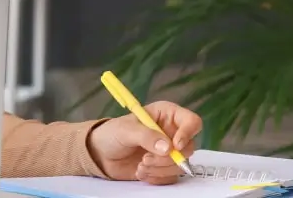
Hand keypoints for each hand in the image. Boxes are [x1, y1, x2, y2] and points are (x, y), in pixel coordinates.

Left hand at [85, 100, 202, 184]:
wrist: (100, 154)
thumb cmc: (112, 134)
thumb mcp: (125, 130)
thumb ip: (146, 136)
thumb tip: (167, 148)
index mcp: (166, 115)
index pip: (192, 122)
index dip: (187, 134)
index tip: (174, 146)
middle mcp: (172, 133)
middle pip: (188, 148)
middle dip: (167, 158)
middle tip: (146, 159)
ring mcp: (169, 151)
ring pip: (180, 165)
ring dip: (160, 169)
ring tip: (140, 166)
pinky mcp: (164, 167)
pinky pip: (171, 177)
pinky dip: (156, 177)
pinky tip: (140, 172)